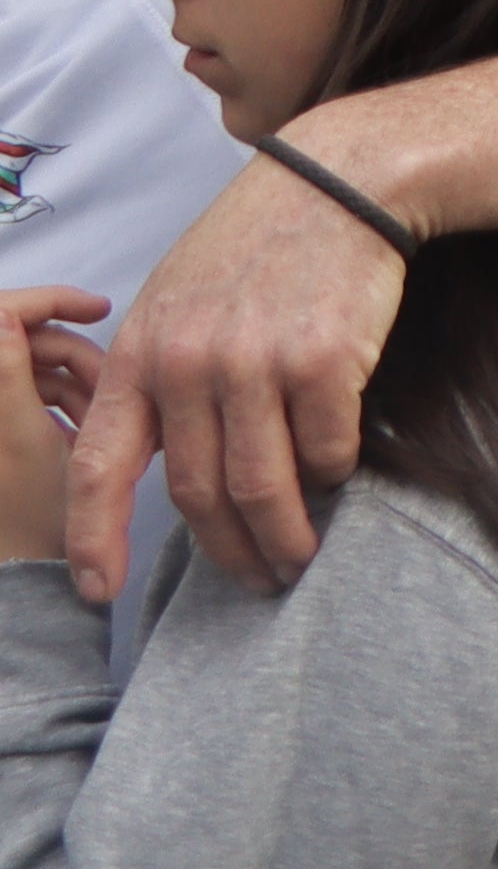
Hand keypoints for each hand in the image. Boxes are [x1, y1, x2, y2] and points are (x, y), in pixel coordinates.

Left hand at [0, 290, 101, 568]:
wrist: (28, 568)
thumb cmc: (29, 511)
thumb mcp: (27, 437)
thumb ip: (9, 372)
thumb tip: (1, 312)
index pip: (4, 314)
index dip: (50, 300)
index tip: (99, 309)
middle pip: (28, 338)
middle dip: (76, 356)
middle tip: (114, 388)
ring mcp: (0, 411)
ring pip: (41, 364)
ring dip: (81, 381)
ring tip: (108, 418)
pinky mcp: (11, 426)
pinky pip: (43, 391)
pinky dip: (73, 401)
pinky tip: (95, 427)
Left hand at [65, 152, 410, 602]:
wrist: (336, 184)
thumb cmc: (254, 248)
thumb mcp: (176, 303)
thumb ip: (159, 378)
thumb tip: (165, 460)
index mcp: (140, 355)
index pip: (98, 466)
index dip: (94, 536)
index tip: (97, 590)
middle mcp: (188, 363)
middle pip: (198, 492)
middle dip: (227, 552)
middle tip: (254, 579)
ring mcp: (255, 361)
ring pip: (262, 485)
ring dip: (283, 536)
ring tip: (298, 558)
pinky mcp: (324, 359)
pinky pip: (326, 448)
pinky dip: (331, 474)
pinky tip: (337, 476)